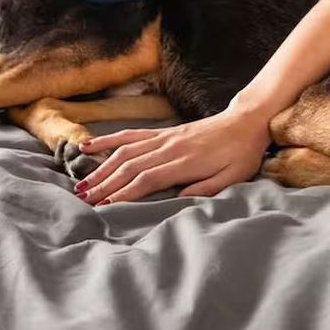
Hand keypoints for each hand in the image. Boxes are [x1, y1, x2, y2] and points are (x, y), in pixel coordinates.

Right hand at [75, 107, 270, 204]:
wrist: (246, 121)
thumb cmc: (242, 153)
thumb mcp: (234, 175)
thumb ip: (208, 187)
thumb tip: (182, 197)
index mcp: (185, 163)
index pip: (147, 180)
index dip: (124, 194)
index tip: (104, 208)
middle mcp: (170, 148)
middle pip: (129, 167)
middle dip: (105, 185)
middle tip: (84, 201)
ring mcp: (164, 137)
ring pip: (125, 151)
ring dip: (101, 167)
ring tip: (82, 184)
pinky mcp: (164, 132)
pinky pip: (131, 135)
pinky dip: (108, 140)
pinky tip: (88, 146)